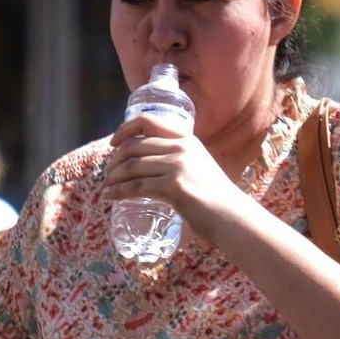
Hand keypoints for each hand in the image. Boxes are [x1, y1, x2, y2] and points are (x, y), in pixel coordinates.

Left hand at [104, 113, 247, 237]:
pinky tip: (111, 196)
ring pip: (131, 166)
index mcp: (186, 139)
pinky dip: (118, 191)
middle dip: (115, 160)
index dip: (124, 129)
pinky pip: (135, 186)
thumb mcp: (198, 166)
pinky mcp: (173, 186)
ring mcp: (177, 166)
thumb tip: (153, 162)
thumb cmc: (214, 197)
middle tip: (109, 173)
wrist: (232, 217)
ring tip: (107, 186)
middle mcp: (181, 147)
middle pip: (134, 146)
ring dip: (113, 176)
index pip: (147, 121)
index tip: (113, 143)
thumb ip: (180, 159)